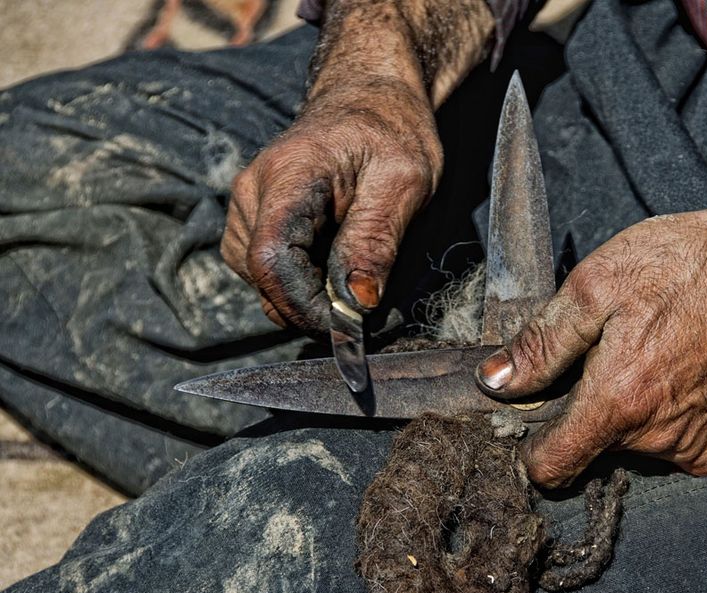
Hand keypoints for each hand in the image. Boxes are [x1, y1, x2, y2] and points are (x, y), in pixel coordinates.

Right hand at [221, 0, 491, 331]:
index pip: (271, 260)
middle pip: (262, 276)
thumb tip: (357, 302)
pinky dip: (296, 282)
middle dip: (310, 307)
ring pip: (260, 280)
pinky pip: (264, 268)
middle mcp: (252, 192)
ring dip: (303, 296)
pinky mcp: (254, 218)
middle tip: (364, 310)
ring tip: (352, 276)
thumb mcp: (405, 181)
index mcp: (287, 177)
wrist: (370, 97)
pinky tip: (331, 266)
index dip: (305, 306)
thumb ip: (377, 240)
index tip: (349, 326)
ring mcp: (247, 205)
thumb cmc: (392, 132)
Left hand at [477, 198, 706, 486]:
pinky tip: (679, 371)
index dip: (532, 446)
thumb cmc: (689, 265)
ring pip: (630, 446)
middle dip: (586, 410)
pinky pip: (668, 445)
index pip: (551, 469)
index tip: (533, 417)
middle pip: (590, 449)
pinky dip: (664, 417)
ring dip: (627, 411)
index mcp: (618, 403)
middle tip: (608, 355)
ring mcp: (693, 447)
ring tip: (650, 353)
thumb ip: (541, 344)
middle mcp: (656, 439)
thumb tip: (494, 383)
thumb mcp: (598, 284)